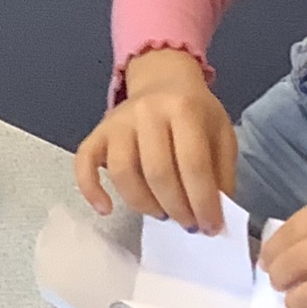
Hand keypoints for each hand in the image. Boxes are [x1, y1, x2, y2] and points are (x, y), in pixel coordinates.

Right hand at [72, 47, 239, 233]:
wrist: (164, 79)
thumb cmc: (195, 112)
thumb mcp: (222, 134)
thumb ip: (221, 174)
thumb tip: (214, 216)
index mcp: (184, 109)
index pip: (193, 164)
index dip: (203, 202)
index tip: (210, 228)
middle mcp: (147, 112)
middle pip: (158, 172)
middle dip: (176, 208)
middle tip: (188, 224)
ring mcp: (118, 122)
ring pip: (123, 173)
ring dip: (144, 204)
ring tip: (162, 214)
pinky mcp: (98, 133)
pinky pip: (85, 162)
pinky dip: (91, 189)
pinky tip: (105, 209)